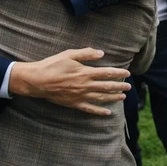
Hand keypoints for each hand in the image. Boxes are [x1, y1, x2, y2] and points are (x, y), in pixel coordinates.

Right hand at [10, 48, 131, 115]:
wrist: (37, 80)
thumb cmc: (53, 65)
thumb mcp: (69, 54)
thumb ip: (86, 53)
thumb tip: (101, 53)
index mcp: (85, 72)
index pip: (106, 73)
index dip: (118, 73)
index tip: (127, 73)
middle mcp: (85, 85)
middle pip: (106, 86)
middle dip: (119, 87)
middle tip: (129, 87)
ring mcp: (80, 96)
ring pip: (100, 98)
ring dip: (113, 98)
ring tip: (122, 97)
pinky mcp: (74, 103)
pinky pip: (89, 109)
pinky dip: (99, 111)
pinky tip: (108, 112)